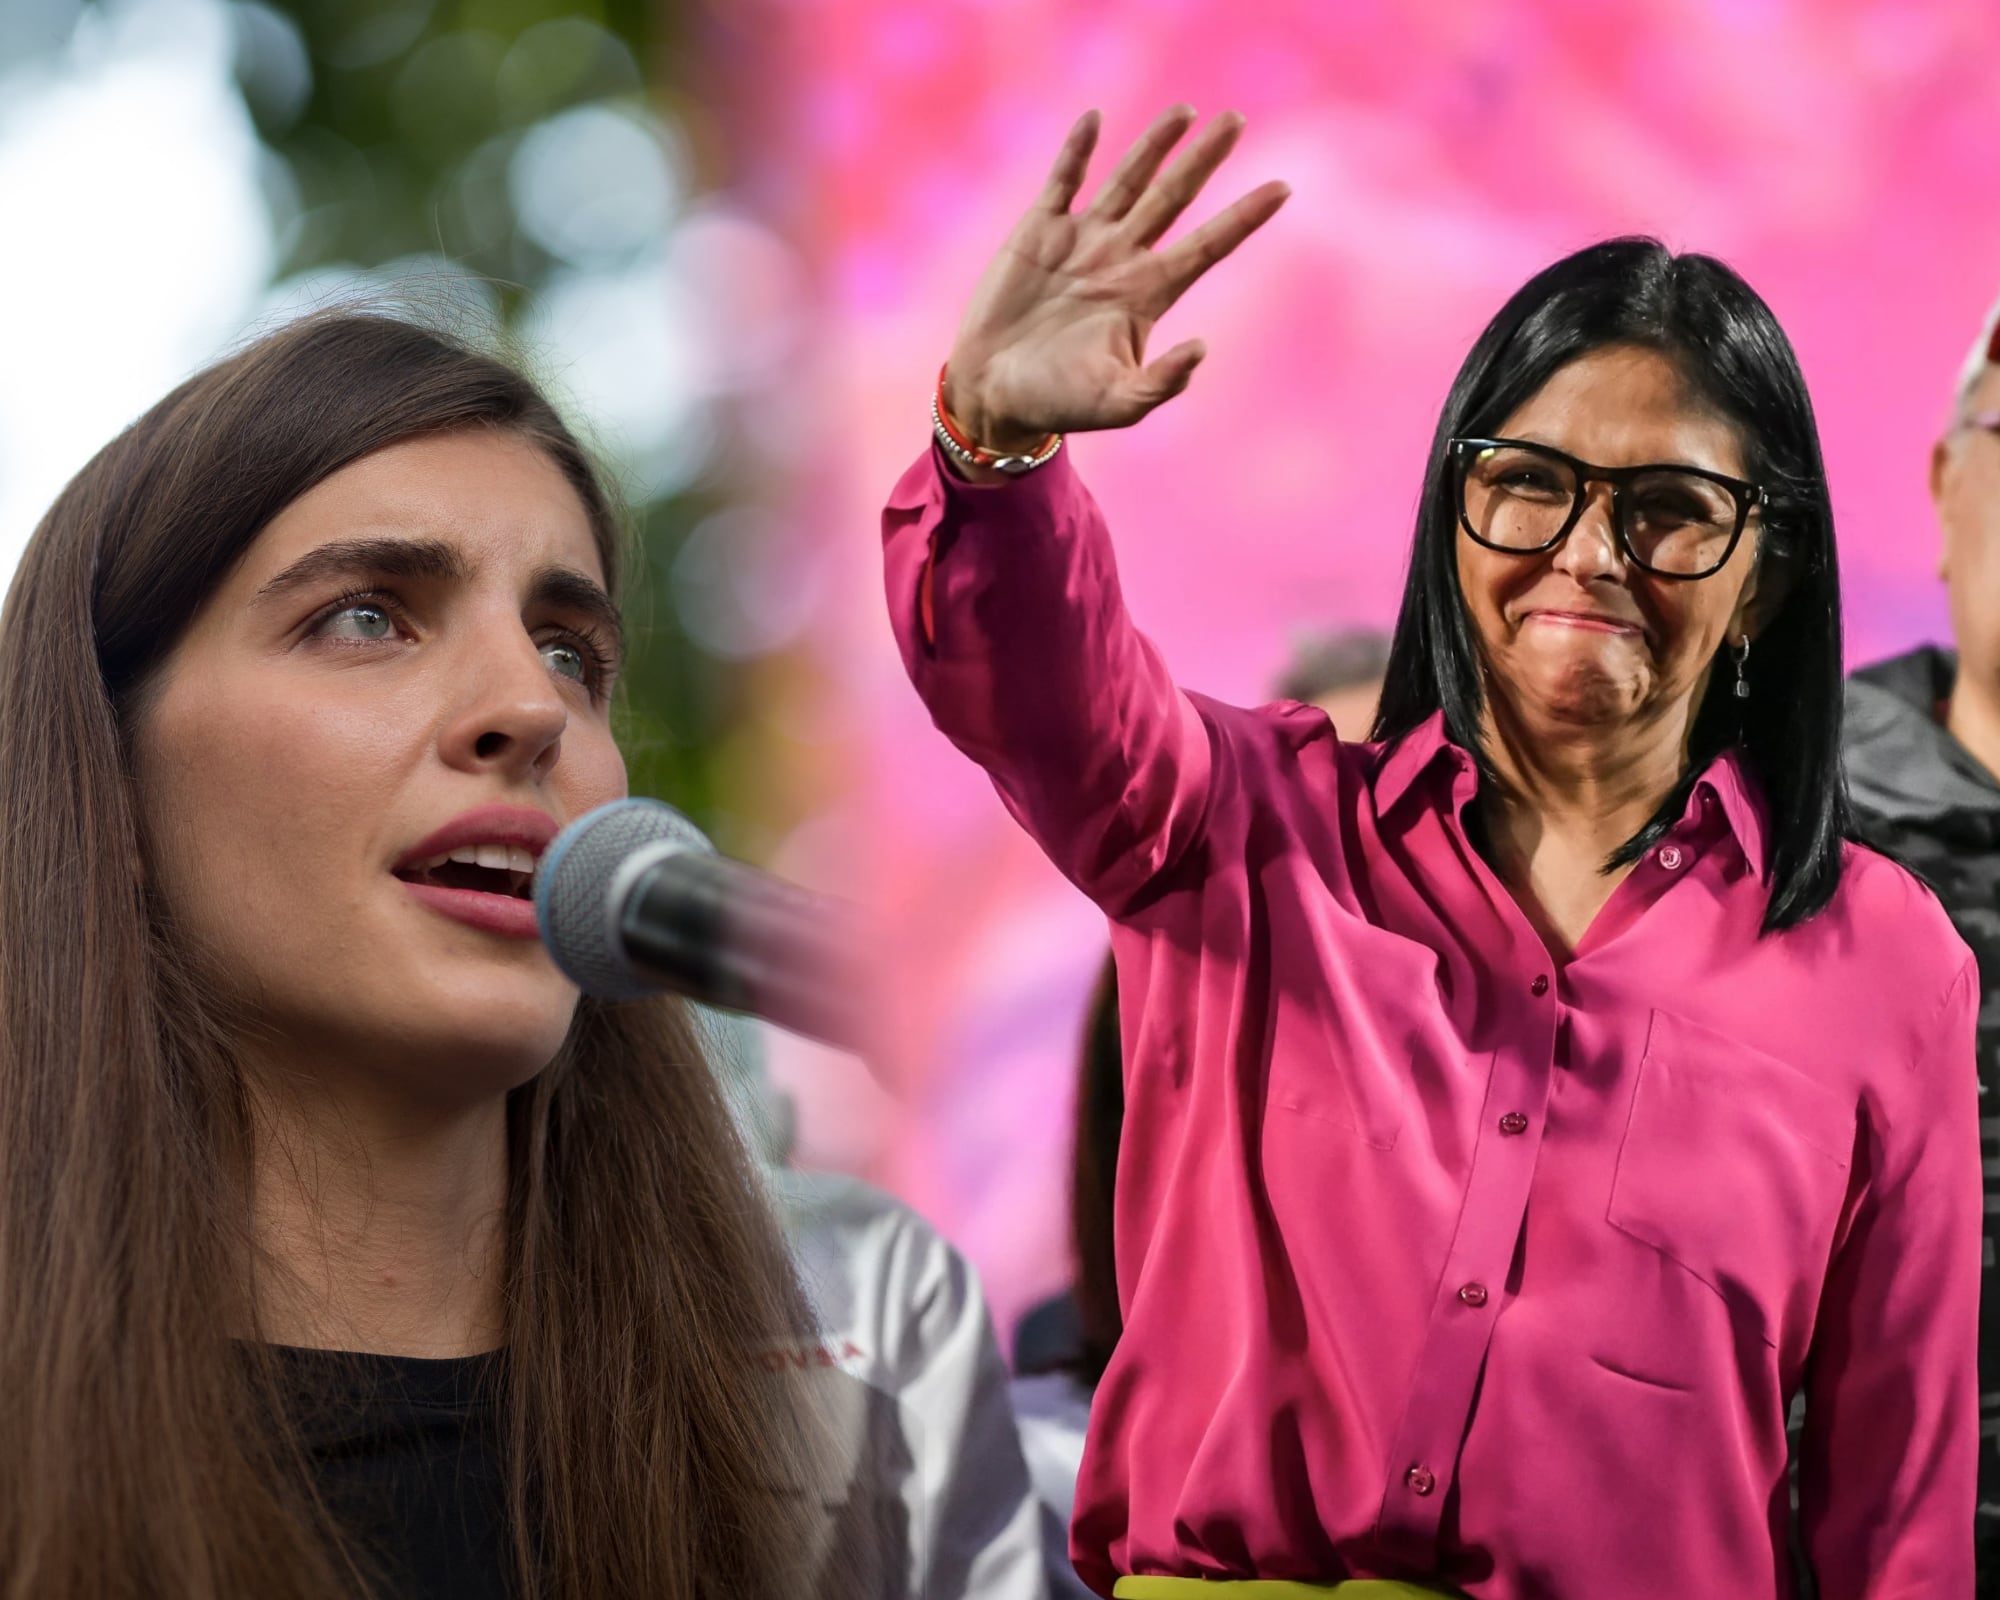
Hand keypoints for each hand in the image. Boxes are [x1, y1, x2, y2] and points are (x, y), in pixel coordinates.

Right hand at [944, 105, 1288, 452]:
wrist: (993, 393)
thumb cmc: (1058, 404)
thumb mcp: (1118, 403)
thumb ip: (1162, 382)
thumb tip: (1202, 350)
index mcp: (1148, 294)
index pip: (1208, 245)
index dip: (1244, 217)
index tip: (1283, 188)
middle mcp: (1122, 259)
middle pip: (1174, 198)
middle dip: (1204, 160)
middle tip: (1235, 120)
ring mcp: (1082, 241)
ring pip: (1127, 180)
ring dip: (1152, 145)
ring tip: (1183, 111)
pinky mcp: (1038, 231)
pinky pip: (1063, 180)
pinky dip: (1077, 150)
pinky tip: (1094, 120)